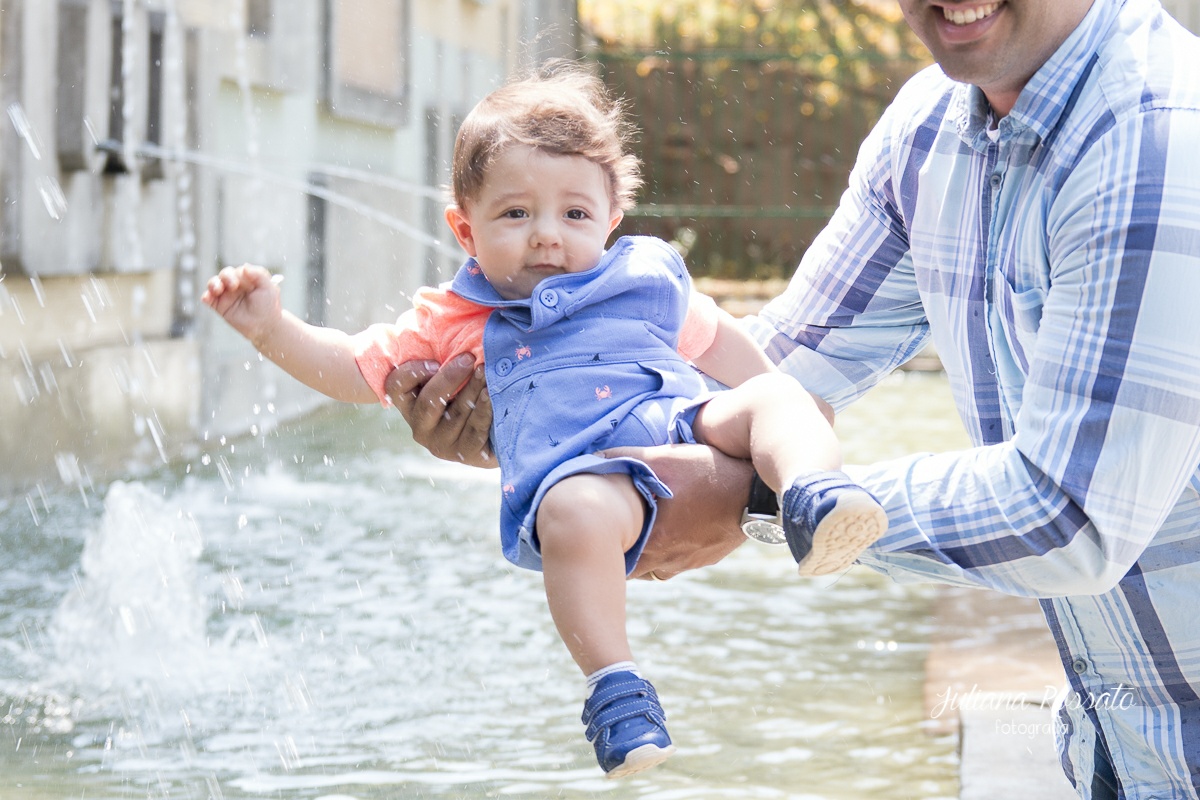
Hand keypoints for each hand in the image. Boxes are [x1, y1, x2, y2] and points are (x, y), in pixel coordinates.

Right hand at [201, 264, 281, 345]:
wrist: (265, 327)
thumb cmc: (269, 306)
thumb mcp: (269, 288)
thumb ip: (259, 275)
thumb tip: (244, 267)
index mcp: (246, 278)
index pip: (237, 271)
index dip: (237, 274)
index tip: (241, 282)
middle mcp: (235, 285)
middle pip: (224, 274)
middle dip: (226, 277)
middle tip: (232, 286)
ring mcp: (226, 295)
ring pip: (214, 284)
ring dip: (213, 284)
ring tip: (217, 290)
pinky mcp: (220, 306)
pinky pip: (209, 299)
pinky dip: (206, 296)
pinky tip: (207, 298)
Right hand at [384, 354, 495, 467]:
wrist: (492, 433)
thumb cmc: (465, 393)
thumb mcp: (448, 376)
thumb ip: (441, 359)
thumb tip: (447, 328)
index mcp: (409, 404)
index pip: (395, 386)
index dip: (412, 372)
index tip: (435, 362)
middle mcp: (420, 427)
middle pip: (428, 401)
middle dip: (449, 377)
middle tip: (469, 358)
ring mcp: (442, 444)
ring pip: (456, 413)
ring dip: (472, 388)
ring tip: (485, 370)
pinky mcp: (464, 454)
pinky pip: (475, 429)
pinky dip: (484, 409)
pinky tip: (490, 394)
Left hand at [602, 443, 750, 579]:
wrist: (757, 492)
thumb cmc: (707, 474)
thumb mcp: (662, 458)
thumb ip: (624, 459)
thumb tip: (593, 458)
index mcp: (653, 542)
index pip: (615, 564)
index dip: (602, 551)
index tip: (595, 536)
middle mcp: (669, 561)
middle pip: (633, 570)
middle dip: (621, 553)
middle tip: (613, 533)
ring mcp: (690, 562)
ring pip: (656, 568)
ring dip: (646, 554)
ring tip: (642, 530)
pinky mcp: (707, 557)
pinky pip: (679, 561)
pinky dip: (669, 550)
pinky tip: (672, 528)